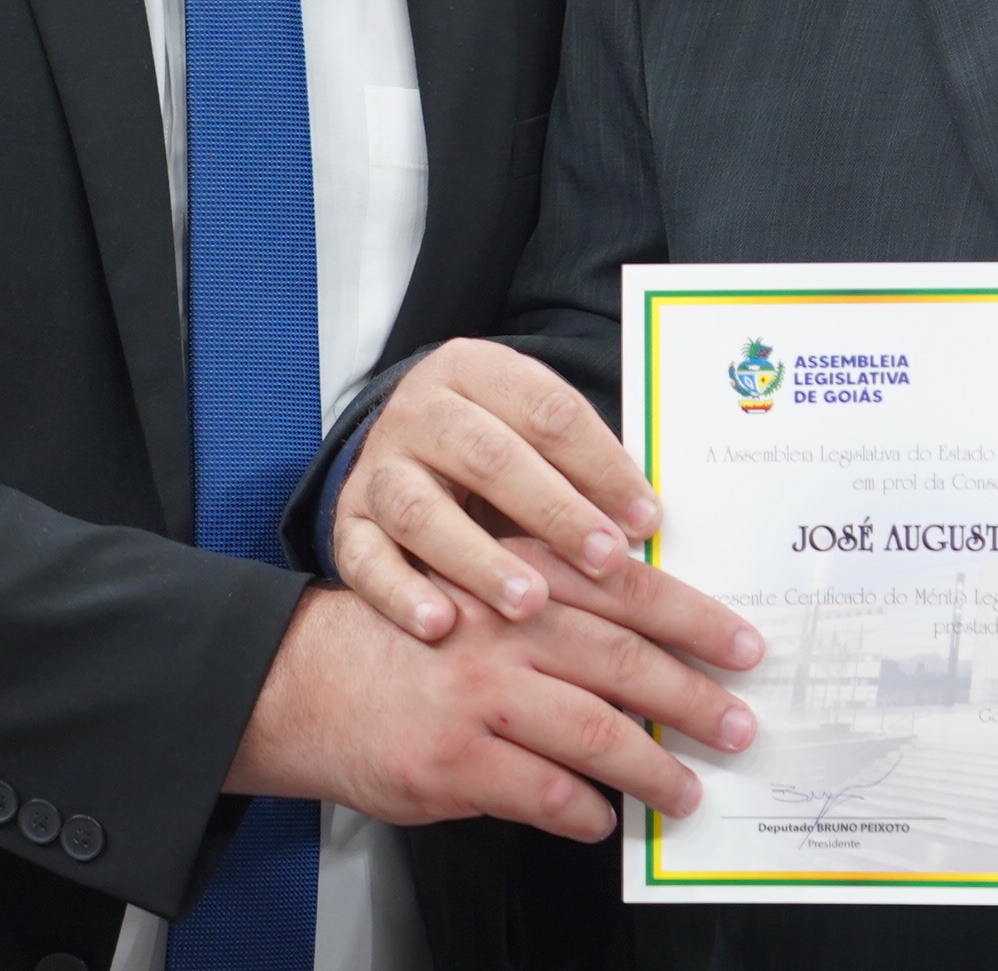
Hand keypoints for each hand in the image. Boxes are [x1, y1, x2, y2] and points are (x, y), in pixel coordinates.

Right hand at [228, 576, 760, 841]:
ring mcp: (479, 698)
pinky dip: (582, 811)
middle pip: (626, 663)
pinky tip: (604, 820)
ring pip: (594, 732)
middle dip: (695, 698)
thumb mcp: (482, 586)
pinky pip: (541, 793)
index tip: (745, 646)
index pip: (630, 591)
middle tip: (739, 725)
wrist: (303, 681)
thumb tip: (648, 635)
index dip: (697, 621)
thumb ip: (555, 600)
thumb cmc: (406, 637)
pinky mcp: (452, 763)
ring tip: (688, 789)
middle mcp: (506, 629)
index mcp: (522, 576)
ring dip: (652, 767)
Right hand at [336, 339, 730, 648]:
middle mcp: (421, 412)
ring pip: (424, 510)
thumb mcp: (532, 435)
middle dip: (555, 510)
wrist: (395, 454)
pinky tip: (441, 626)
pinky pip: (365, 561)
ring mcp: (378, 470)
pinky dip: (401, 595)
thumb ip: (580, 466)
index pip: (547, 409)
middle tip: (607, 560)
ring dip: (481, 559)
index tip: (647, 517)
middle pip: (490, 456)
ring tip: (530, 602)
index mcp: (477, 371)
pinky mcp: (347, 525)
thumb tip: (651, 523)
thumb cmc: (494, 452)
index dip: (601, 464)